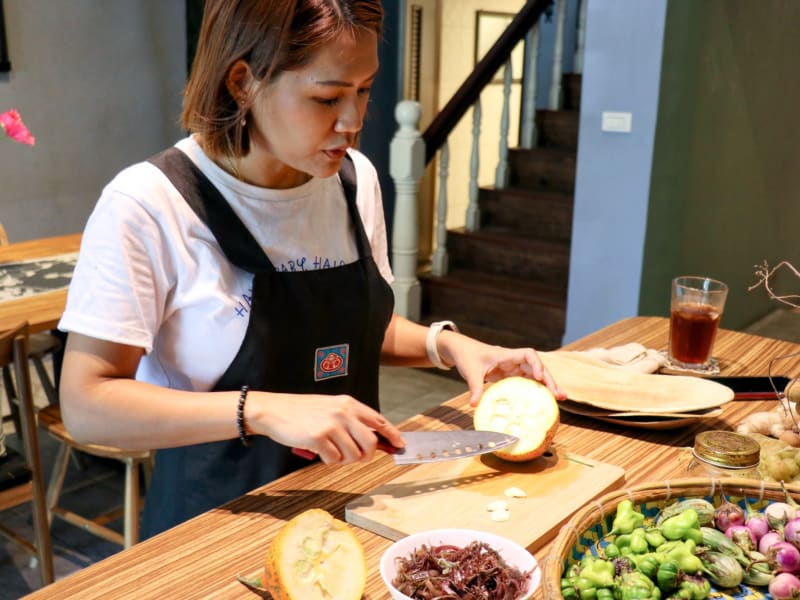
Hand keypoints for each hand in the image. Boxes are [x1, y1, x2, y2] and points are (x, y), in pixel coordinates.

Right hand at [248, 392, 404, 464]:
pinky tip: (319, 451)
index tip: (400, 444)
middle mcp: (343, 413)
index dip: (392, 434)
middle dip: (366, 455)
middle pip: (370, 442)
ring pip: (353, 454)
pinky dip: (329, 460)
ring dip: (344, 459)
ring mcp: (331, 425)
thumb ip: (351, 419)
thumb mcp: (331, 406)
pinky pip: (334, 460)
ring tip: (331, 451)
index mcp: (348, 403)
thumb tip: (373, 438)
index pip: (378, 420)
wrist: (274, 410)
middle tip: (356, 457)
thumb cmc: (302, 411)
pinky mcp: (318, 438)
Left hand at [437, 331, 565, 405]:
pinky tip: (544, 400)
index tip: (538, 376)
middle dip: (549, 380)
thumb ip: (474, 387)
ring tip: (560, 399)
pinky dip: (537, 389)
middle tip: (559, 395)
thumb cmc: (467, 356)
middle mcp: (513, 361)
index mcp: (506, 355)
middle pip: (537, 367)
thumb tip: (474, 404)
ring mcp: (513, 368)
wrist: (462, 350)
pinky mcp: (510, 376)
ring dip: (547, 385)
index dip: (536, 364)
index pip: (528, 354)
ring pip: (535, 375)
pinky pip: (527, 382)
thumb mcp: (470, 372)